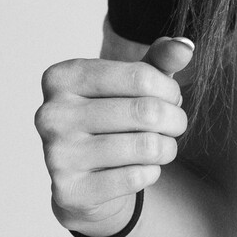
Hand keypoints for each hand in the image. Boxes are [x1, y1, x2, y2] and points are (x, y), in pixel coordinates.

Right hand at [35, 37, 194, 236]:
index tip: (172, 97)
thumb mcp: (132, 84)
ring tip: (162, 147)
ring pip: (146, 146)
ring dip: (167, 148)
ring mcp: (57, 154)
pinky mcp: (70, 190)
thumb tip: (184, 46)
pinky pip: (136, 177)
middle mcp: (52, 114)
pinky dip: (151, 173)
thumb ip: (158, 60)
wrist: (84, 180)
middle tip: (175, 125)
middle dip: (175, 120)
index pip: (142, 76)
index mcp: (62, 77)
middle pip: (146, 111)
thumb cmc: (111, 120)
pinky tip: (141, 168)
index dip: (170, 89)